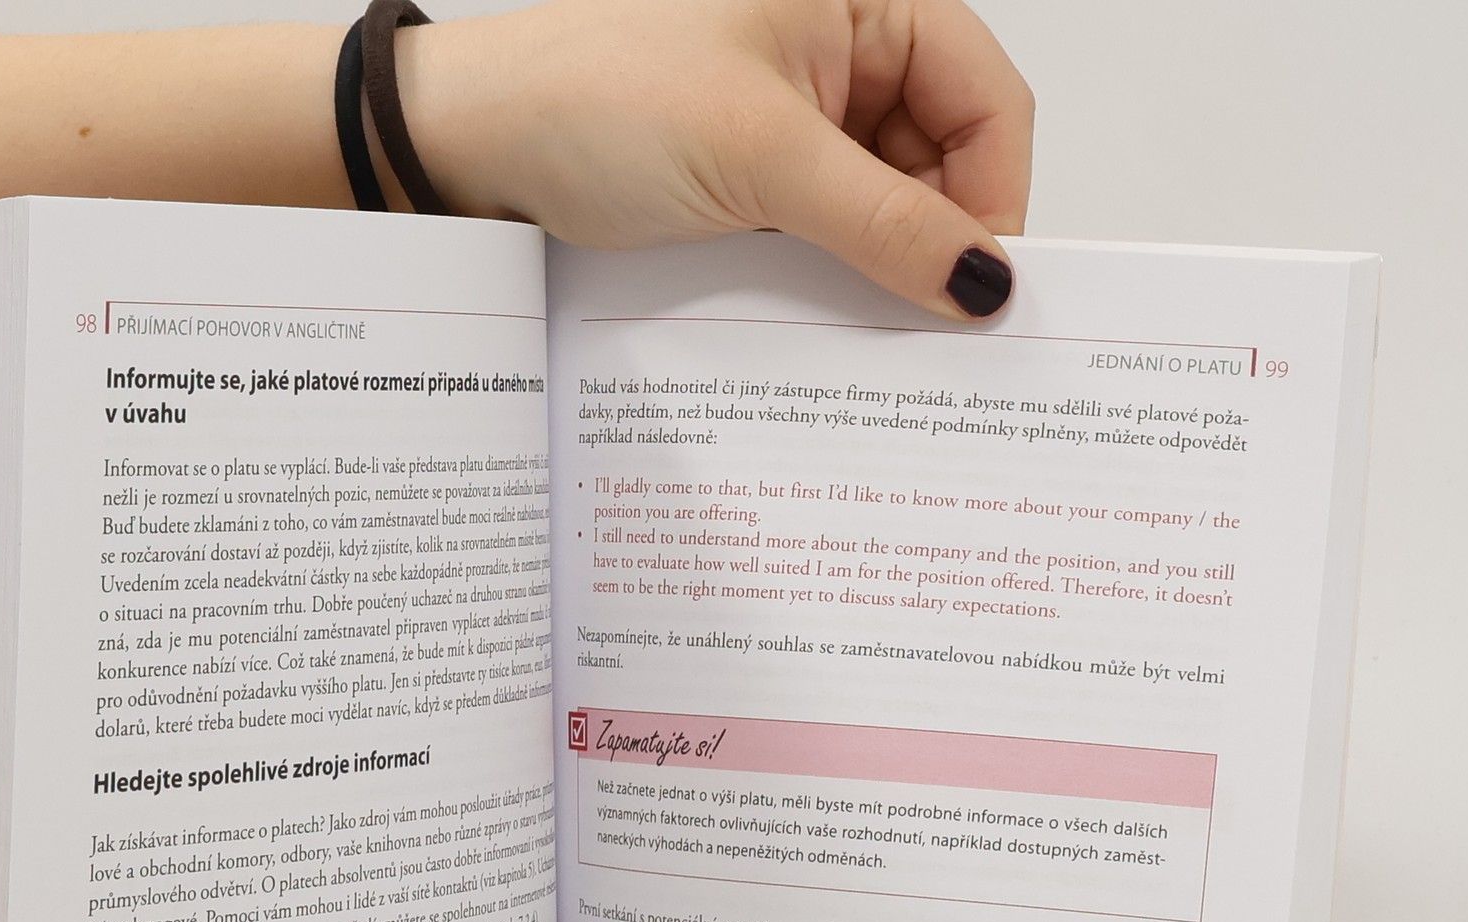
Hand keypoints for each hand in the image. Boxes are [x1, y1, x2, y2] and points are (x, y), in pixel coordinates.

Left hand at [411, 0, 1033, 318]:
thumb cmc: (594, 98)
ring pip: (887, 202)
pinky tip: (821, 314)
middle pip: (945, 156)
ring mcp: (798, 111)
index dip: (994, 197)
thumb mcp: (761, 159)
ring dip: (881, 266)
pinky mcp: (758, 170)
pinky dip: (834, 273)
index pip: (985, 99)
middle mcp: (839, 44)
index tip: (981, 292)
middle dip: (936, 240)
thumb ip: (884, 222)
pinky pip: (829, 229)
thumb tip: (985, 282)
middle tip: (925, 330)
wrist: (473, 142)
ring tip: (860, 324)